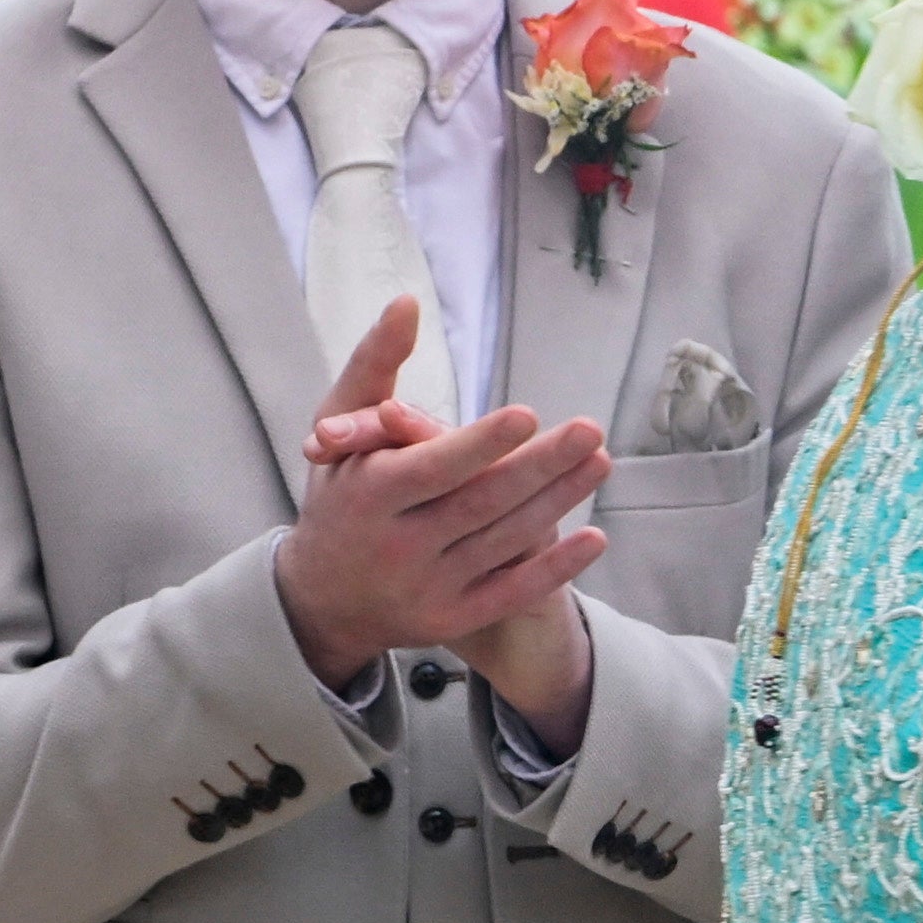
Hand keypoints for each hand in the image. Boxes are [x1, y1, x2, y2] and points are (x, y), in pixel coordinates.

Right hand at [317, 364, 599, 749]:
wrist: (323, 596)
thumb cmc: (340, 493)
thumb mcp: (339, 429)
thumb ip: (374, 365)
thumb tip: (407, 302)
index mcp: (367, 495)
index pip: (431, 469)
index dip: (480, 444)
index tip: (528, 414)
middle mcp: (396, 547)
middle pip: (480, 503)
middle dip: (540, 467)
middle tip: (589, 430)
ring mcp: (427, 589)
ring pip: (504, 542)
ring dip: (558, 502)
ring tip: (599, 461)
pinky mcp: (454, 619)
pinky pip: (513, 593)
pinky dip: (555, 568)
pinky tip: (594, 536)